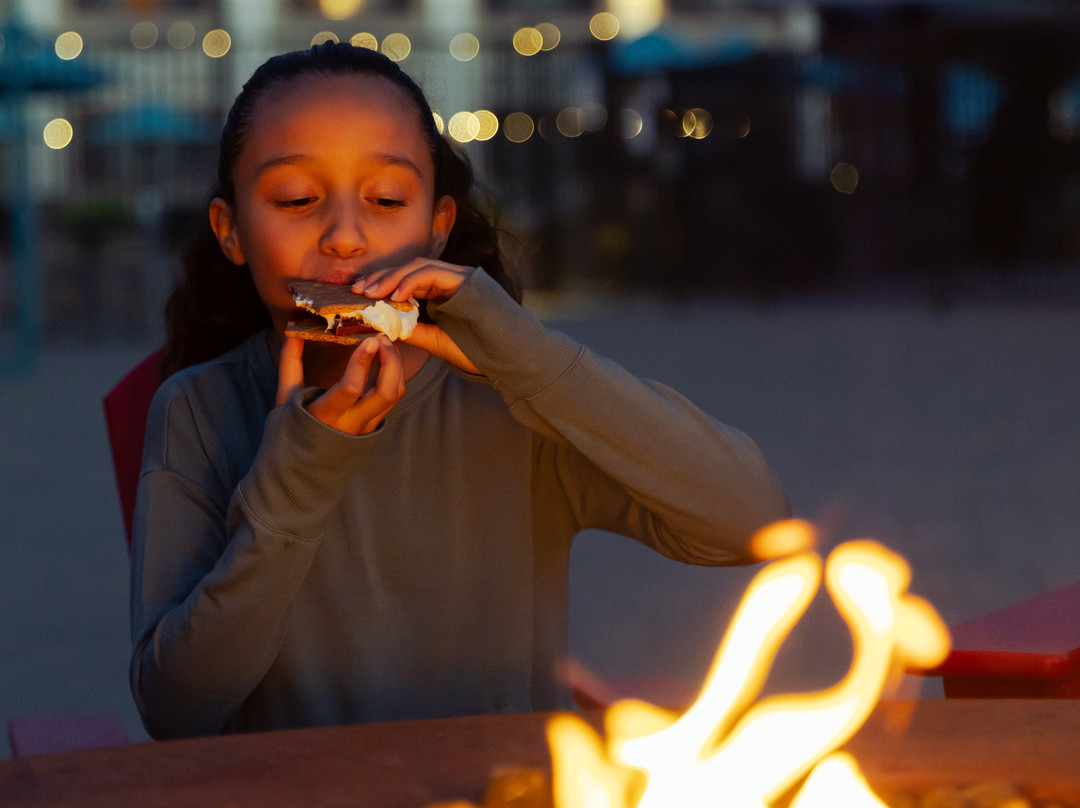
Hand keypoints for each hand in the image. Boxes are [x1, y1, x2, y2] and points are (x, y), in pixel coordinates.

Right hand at [277, 334, 405, 434]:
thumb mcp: (285, 398)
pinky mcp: (374, 428)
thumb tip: (292, 329)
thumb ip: (290, 363)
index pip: (351, 387)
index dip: (362, 361)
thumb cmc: (289, 433)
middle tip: (383, 338)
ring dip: (396, 368)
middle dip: (391, 362)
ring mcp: (366, 428)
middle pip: (386, 392)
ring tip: (386, 346)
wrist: (300, 472)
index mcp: (326, 415)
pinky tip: (385, 362)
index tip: (370, 339)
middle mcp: (352, 423)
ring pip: (395, 396)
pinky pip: (391, 401)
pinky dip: (393, 378)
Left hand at [355, 259, 479, 374]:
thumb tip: (383, 326)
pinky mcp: (466, 278)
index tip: (360, 294)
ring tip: (373, 292)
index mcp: (443, 291)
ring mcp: (460, 276)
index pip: (408, 279)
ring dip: (393, 277)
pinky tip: (396, 294)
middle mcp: (450, 279)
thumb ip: (412, 330)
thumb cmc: (478, 351)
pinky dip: (412, 280)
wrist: (509, 357)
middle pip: (409, 268)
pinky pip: (433, 272)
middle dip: (382, 277)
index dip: (383, 284)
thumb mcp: (435, 341)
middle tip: (359, 289)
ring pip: (418, 266)